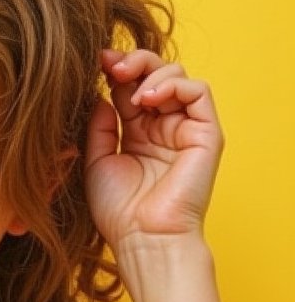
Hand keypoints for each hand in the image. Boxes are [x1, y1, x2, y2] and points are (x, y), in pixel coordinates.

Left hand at [83, 48, 224, 252]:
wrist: (144, 239)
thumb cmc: (119, 212)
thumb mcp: (96, 161)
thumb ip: (98, 126)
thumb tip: (101, 92)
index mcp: (138, 133)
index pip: (130, 87)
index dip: (115, 70)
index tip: (95, 62)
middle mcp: (163, 127)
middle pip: (155, 74)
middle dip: (133, 61)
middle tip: (111, 65)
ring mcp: (186, 129)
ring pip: (178, 76)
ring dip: (152, 71)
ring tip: (132, 89)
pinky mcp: (206, 134)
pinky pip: (198, 91)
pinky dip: (174, 85)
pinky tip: (149, 99)